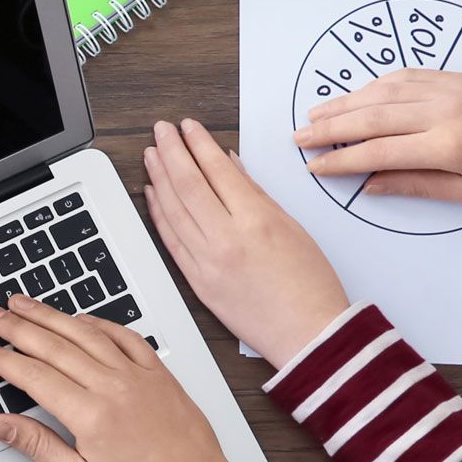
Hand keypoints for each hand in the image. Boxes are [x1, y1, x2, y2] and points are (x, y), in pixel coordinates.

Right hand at [0, 297, 255, 461]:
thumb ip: (37, 446)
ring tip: (23, 303)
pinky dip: (99, 323)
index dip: (2, 359)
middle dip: (16, 326)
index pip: (33, 375)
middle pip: (53, 345)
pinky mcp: (159, 374)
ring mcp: (139, 376)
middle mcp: (114, 387)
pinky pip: (125, 336)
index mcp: (91, 415)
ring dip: (50, 315)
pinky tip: (82, 317)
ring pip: (85, 333)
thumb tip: (0, 425)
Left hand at [144, 117, 349, 368]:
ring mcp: (207, 262)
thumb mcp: (292, 227)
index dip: (198, 144)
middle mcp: (226, 240)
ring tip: (151, 154)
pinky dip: (158, 214)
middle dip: (171, 152)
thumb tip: (229, 164)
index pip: (218, 170)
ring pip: (172, 210)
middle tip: (161, 131)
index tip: (188, 126)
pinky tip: (152, 193)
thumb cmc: (310, 284)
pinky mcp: (196, 282)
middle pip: (188, 185)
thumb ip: (255, 193)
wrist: (307, 336)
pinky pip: (170, 240)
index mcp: (257, 221)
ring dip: (158, 178)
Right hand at [294, 70, 461, 199]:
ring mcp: (448, 88)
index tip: (314, 167)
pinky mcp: (454, 77)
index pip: (377, 152)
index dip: (340, 161)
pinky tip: (356, 96)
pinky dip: (373, 86)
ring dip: (344, 103)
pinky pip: (403, 77)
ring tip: (315, 115)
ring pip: (381, 92)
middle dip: (329, 129)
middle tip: (297, 138)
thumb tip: (372, 185)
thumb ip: (418, 185)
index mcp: (449, 145)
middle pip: (370, 117)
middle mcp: (443, 111)